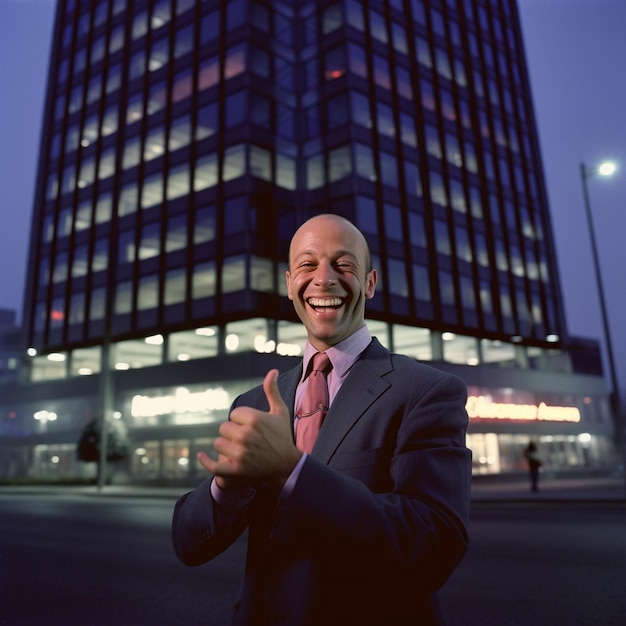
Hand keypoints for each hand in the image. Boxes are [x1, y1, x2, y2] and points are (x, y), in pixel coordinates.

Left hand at [197, 369, 302, 488]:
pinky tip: (201, 455)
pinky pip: (214, 465)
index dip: (241, 420)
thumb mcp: (279, 412)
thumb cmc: (282, 436)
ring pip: (218, 444)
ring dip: (226, 447)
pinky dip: (206, 461)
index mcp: (254, 419)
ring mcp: (240, 453)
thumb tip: (272, 371)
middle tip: (247, 441)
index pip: (234, 415)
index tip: (253, 428)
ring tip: (241, 451)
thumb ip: (272, 390)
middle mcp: (246, 435)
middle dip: (233, 433)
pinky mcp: (236, 470)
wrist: (287, 466)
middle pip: (224, 428)